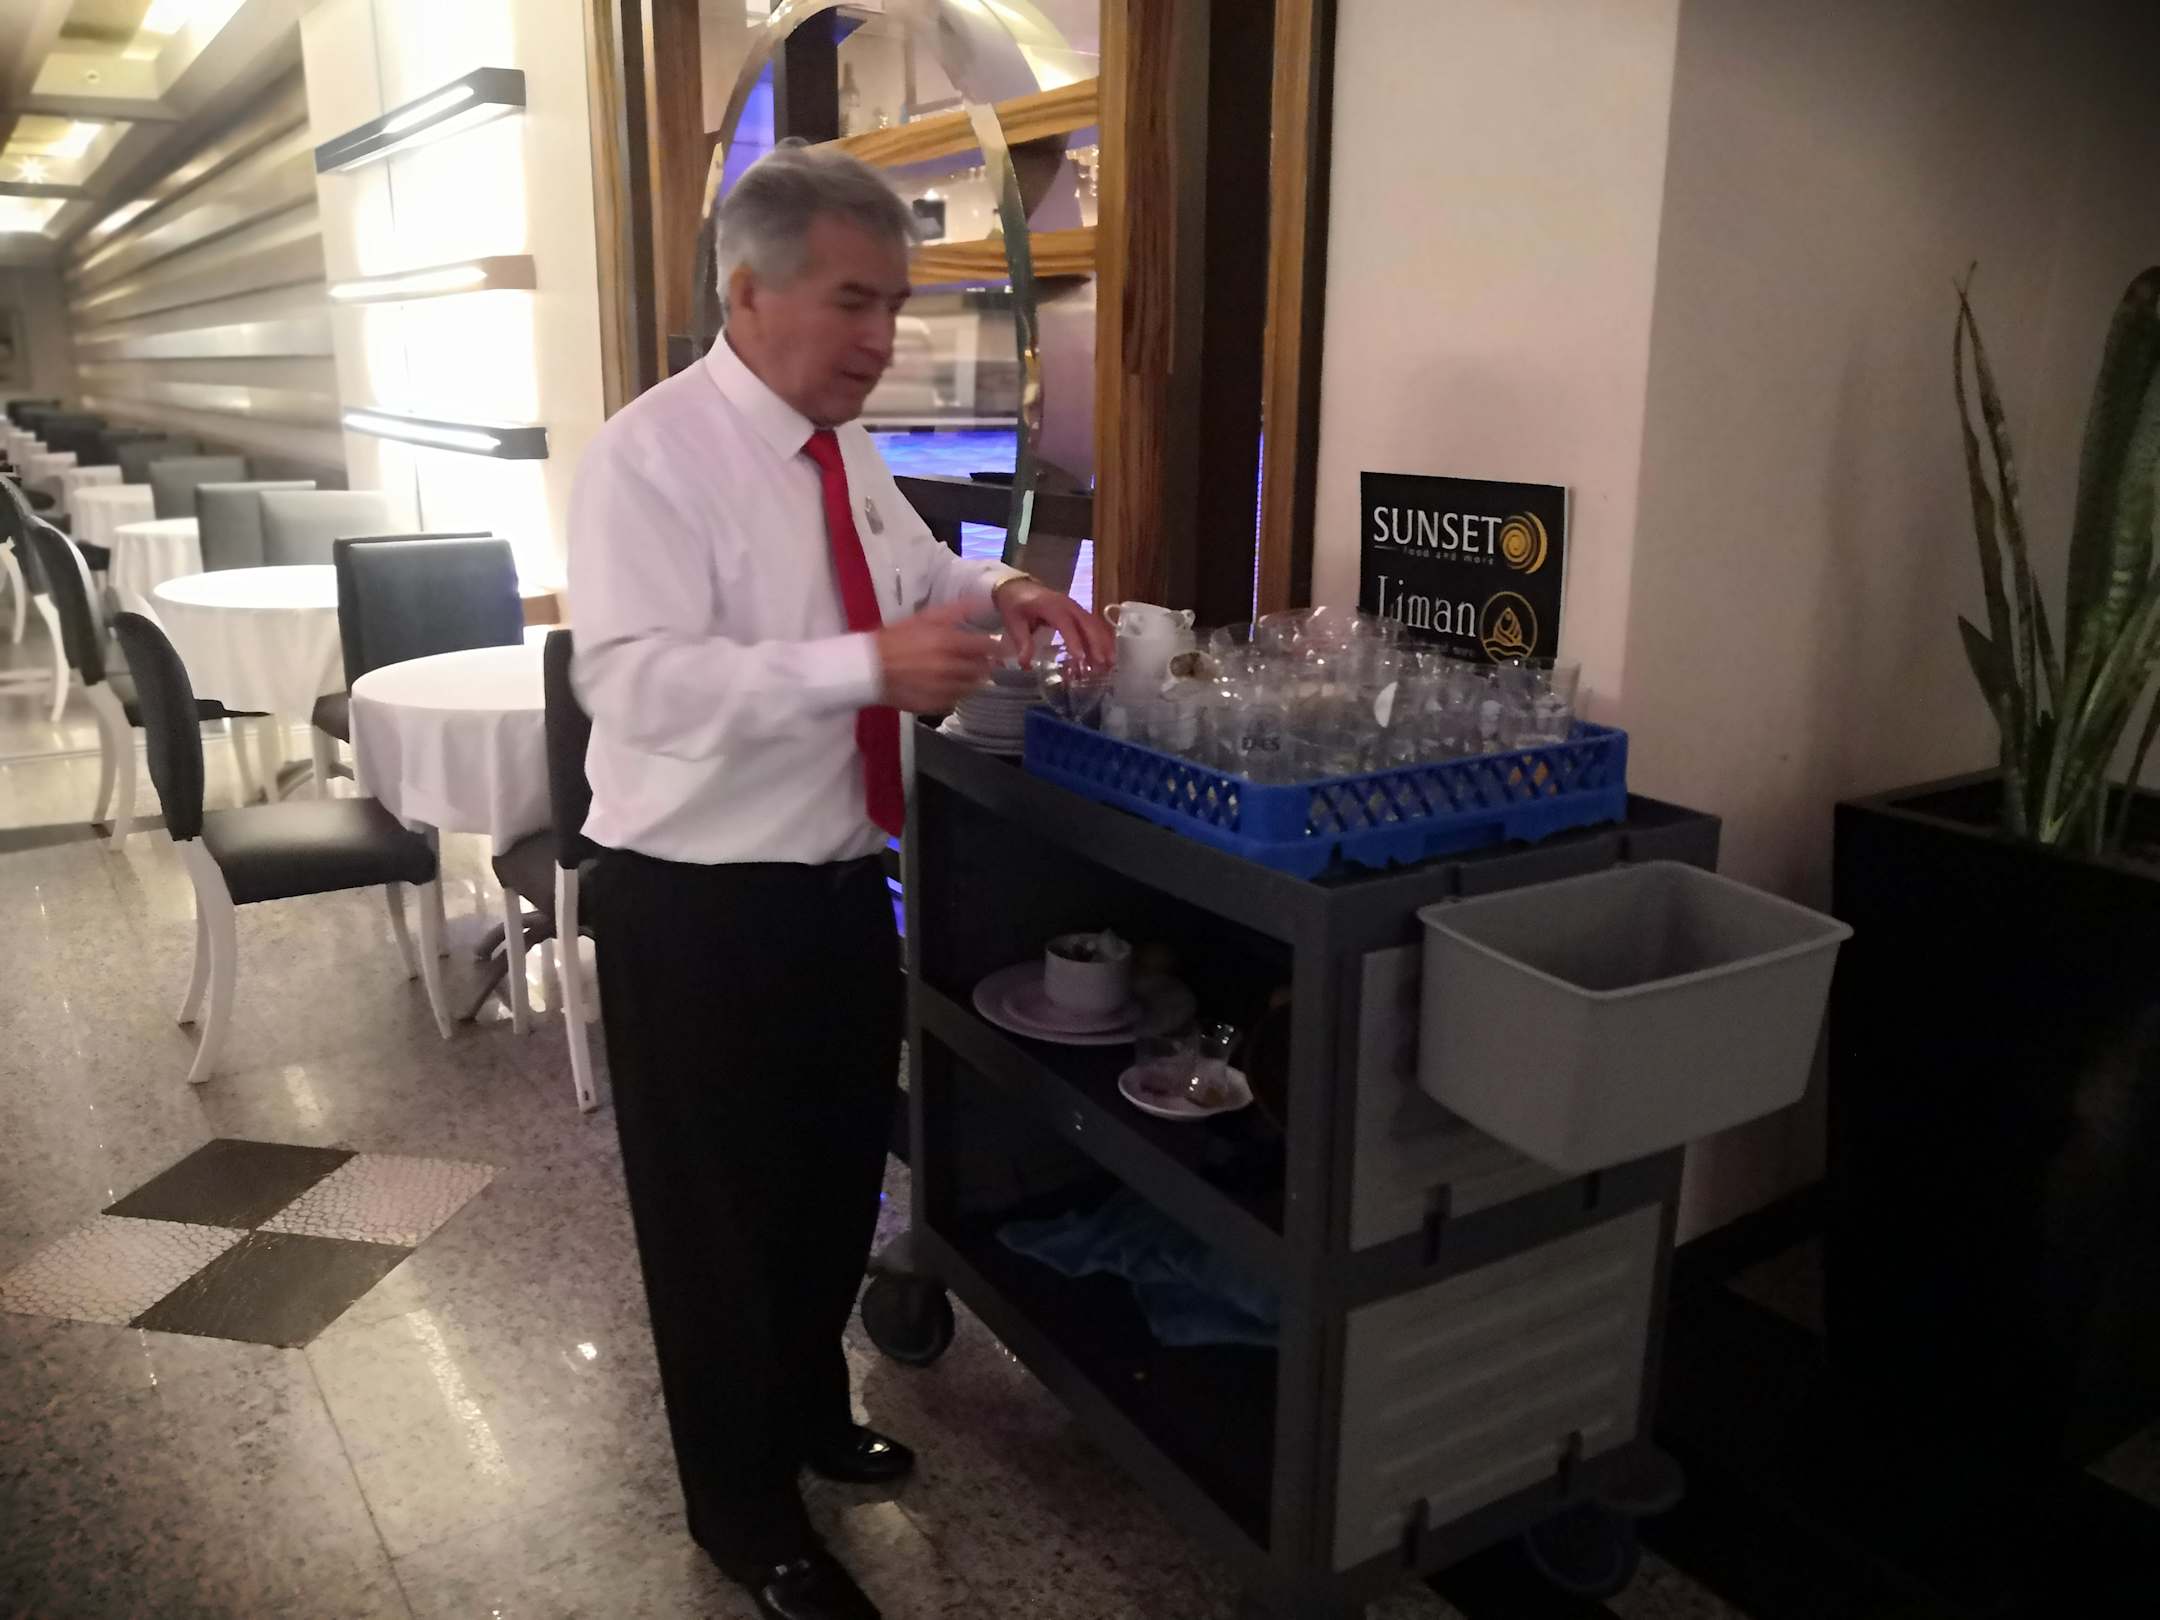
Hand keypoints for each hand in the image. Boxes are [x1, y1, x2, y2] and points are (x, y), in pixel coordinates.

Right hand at [875, 601, 1002, 712]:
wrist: (866, 667)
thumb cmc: (894, 639)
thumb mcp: (924, 618)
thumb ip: (955, 610)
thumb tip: (982, 602)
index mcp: (948, 642)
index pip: (986, 647)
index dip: (997, 648)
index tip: (1002, 648)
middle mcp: (950, 667)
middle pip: (982, 669)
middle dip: (983, 664)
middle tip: (978, 660)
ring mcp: (943, 689)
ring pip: (971, 687)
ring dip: (971, 680)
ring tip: (959, 673)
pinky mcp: (935, 705)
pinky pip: (955, 701)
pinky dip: (955, 694)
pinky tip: (945, 686)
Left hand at [993, 576, 1115, 669]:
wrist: (1017, 587)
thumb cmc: (1015, 604)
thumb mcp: (1013, 622)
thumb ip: (1022, 642)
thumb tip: (1026, 664)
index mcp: (1051, 605)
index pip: (1065, 623)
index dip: (1074, 640)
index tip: (1080, 658)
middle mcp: (1068, 605)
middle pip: (1087, 623)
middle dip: (1097, 644)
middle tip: (1103, 664)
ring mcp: (1076, 607)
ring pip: (1095, 624)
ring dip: (1104, 643)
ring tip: (1110, 663)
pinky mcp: (1078, 612)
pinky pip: (1094, 625)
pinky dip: (1102, 639)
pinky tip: (1108, 654)